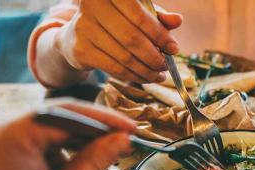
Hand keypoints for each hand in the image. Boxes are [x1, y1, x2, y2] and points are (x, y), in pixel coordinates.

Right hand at [54, 0, 181, 83]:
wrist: (76, 35)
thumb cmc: (113, 21)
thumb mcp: (136, 13)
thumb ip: (156, 16)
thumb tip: (178, 21)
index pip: (139, 15)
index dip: (159, 34)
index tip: (174, 48)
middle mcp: (92, 6)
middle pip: (132, 38)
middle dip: (154, 56)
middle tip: (166, 65)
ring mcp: (83, 28)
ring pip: (124, 56)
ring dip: (146, 70)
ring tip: (159, 75)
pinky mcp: (80, 50)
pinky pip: (114, 68)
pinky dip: (133, 75)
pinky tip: (144, 78)